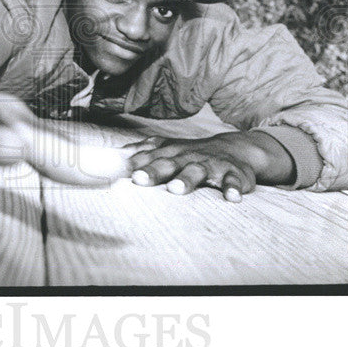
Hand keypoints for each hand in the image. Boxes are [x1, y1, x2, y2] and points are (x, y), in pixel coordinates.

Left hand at [121, 131, 293, 201]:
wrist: (234, 148)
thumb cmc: (192, 154)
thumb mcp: (166, 149)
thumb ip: (141, 153)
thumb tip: (114, 156)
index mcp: (169, 153)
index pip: (148, 158)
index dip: (133, 164)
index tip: (117, 172)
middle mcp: (187, 157)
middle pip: (168, 163)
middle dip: (153, 171)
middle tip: (138, 179)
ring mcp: (210, 165)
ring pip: (197, 171)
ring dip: (186, 179)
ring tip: (175, 189)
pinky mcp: (233, 174)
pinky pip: (233, 181)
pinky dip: (233, 188)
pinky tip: (231, 197)